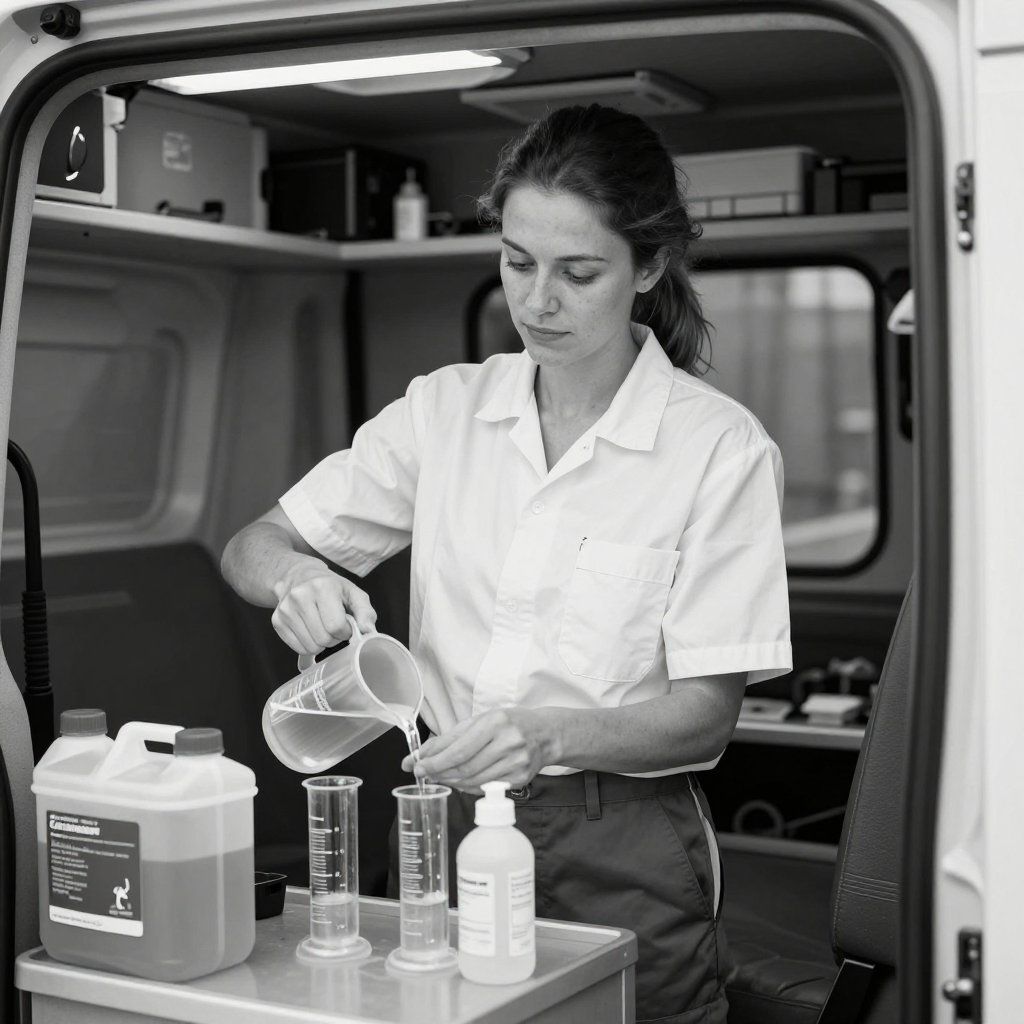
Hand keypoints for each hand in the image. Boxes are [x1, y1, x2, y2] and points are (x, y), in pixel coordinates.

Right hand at [270, 559, 376, 656]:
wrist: (298, 575)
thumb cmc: (331, 586)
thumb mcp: (353, 592)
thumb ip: (365, 612)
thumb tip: (368, 632)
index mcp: (322, 587)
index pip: (336, 626)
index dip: (345, 631)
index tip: (346, 625)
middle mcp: (300, 596)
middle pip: (323, 638)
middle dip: (334, 639)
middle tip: (334, 628)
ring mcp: (286, 609)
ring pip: (310, 646)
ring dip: (322, 643)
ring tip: (323, 628)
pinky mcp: (277, 621)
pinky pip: (298, 648)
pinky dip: (309, 645)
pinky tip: (311, 631)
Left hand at [401, 708, 554, 792]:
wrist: (545, 734)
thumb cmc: (508, 723)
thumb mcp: (479, 721)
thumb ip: (449, 738)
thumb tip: (418, 755)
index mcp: (496, 723)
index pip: (459, 750)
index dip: (435, 762)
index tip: (417, 767)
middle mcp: (508, 743)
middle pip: (465, 768)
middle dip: (440, 773)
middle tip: (425, 774)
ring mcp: (516, 763)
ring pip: (474, 781)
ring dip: (451, 782)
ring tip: (441, 777)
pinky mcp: (520, 779)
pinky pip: (486, 788)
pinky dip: (468, 787)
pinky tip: (460, 781)